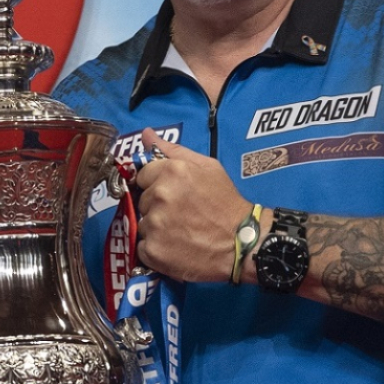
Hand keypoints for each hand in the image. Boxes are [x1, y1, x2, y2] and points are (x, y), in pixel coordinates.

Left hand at [131, 132, 252, 283]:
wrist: (242, 243)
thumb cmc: (226, 203)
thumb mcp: (208, 168)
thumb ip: (173, 150)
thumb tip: (146, 133)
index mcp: (171, 171)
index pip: (142, 176)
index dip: (155, 185)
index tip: (173, 195)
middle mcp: (160, 195)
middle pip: (141, 200)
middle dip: (156, 207)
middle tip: (181, 215)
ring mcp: (155, 224)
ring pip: (141, 224)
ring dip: (156, 229)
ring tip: (180, 232)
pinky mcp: (154, 250)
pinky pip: (142, 247)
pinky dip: (155, 249)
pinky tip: (174, 248)